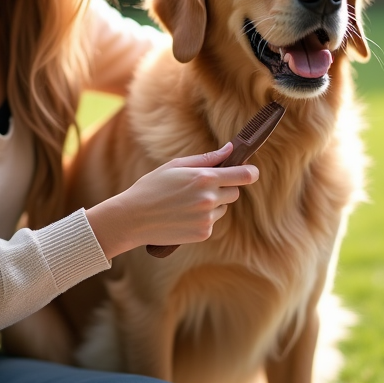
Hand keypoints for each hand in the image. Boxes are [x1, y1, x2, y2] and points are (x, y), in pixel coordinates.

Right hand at [85, 142, 258, 259]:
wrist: (133, 218)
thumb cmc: (152, 187)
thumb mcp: (176, 166)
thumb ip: (207, 159)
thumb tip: (230, 149)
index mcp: (204, 178)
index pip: (243, 176)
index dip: (250, 172)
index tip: (250, 171)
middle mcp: (209, 199)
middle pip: (234, 193)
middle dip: (225, 188)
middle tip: (202, 187)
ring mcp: (207, 218)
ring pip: (222, 208)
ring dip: (212, 204)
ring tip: (185, 203)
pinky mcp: (203, 233)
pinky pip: (212, 222)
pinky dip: (202, 219)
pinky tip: (182, 216)